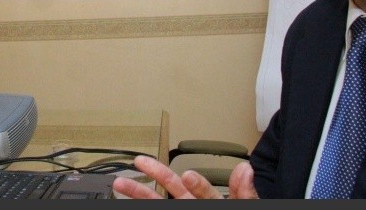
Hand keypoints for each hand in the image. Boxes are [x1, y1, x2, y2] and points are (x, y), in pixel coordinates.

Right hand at [112, 155, 258, 198]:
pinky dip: (140, 207)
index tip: (189, 175)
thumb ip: (243, 191)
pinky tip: (125, 203)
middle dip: (155, 173)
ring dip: (140, 193)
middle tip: (140, 160)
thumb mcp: (245, 204)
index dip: (196, 183)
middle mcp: (192, 204)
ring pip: (157, 201)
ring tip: (121, 184)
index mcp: (209, 198)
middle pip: (171, 187)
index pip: (200, 188)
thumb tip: (245, 170)